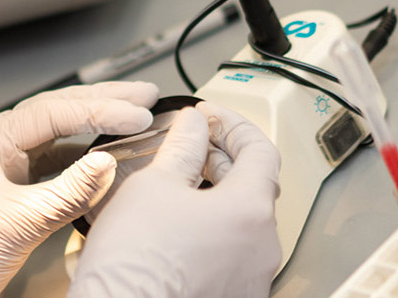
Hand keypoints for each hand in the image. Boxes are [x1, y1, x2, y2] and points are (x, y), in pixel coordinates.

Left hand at [0, 82, 159, 297]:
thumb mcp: (24, 223)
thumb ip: (71, 191)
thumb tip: (108, 162)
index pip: (48, 114)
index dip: (97, 111)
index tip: (135, 114)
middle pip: (53, 112)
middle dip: (101, 102)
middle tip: (143, 95)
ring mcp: (1, 164)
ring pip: (55, 133)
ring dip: (95, 124)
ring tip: (133, 114)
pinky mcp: (12, 184)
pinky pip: (52, 159)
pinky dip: (82, 154)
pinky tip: (108, 150)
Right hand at [68, 102, 282, 297]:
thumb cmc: (134, 266)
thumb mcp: (153, 186)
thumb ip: (182, 147)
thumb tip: (193, 127)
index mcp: (250, 211)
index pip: (260, 150)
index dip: (233, 125)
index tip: (211, 118)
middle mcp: (263, 248)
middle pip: (255, 187)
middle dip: (223, 161)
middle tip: (193, 148)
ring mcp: (253, 279)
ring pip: (244, 225)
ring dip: (218, 200)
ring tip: (180, 191)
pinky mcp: (237, 297)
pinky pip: (233, 256)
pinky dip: (214, 235)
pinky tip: (181, 231)